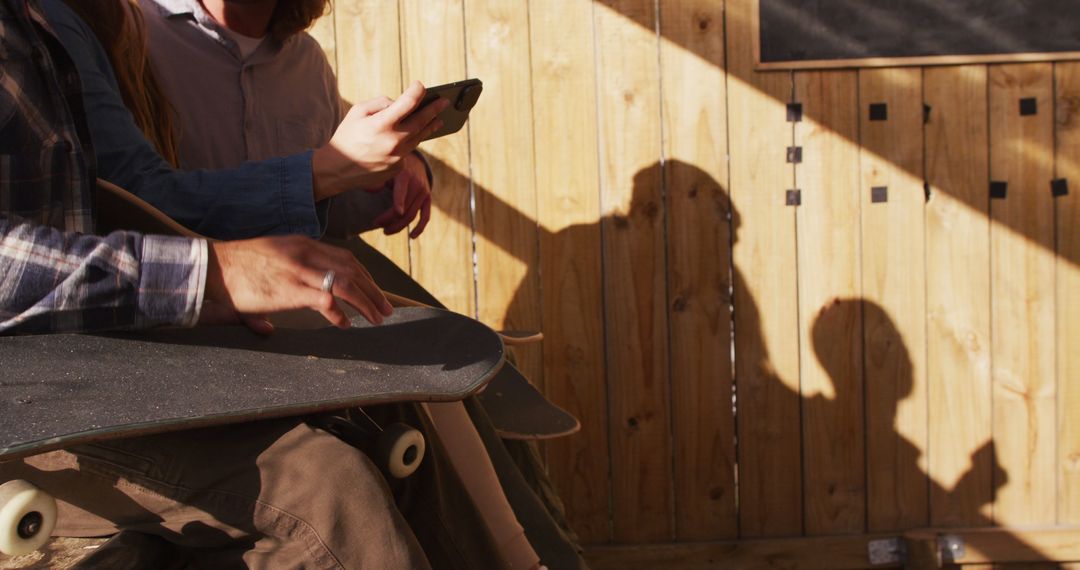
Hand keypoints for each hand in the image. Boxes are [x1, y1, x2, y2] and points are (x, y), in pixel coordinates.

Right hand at [201, 235, 392, 329]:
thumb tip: (269, 327)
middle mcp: (306, 253)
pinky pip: (325, 299)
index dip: (365, 275)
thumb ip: (279, 287)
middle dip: (373, 290)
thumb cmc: (235, 269)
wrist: (211, 267)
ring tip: (376, 318)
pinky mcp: (289, 289)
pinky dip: (339, 312)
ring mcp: (299, 270)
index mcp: (303, 244)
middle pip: (352, 269)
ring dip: (366, 302)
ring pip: (346, 283)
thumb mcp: (268, 264)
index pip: (345, 257)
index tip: (375, 291)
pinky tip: (345, 324)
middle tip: (385, 308)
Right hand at [312, 81, 447, 200]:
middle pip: (421, 121)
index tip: (421, 85)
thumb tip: (400, 103)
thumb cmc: (346, 136)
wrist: (336, 170)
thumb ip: (381, 103)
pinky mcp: (398, 168)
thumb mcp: (357, 112)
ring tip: (438, 120)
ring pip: (419, 138)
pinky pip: (407, 150)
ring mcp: (397, 157)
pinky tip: (409, 137)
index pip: (407, 103)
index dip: (417, 91)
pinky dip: (408, 142)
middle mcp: (393, 141)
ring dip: (430, 127)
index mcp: (381, 124)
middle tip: (445, 101)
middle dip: (434, 109)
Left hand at [372, 153, 431, 238]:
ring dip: (399, 226)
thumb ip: (376, 180)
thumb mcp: (385, 170)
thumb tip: (368, 190)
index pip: (401, 192)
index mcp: (404, 176)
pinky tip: (412, 237)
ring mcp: (424, 193)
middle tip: (376, 224)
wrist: (414, 162)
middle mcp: (417, 185)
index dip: (399, 203)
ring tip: (386, 230)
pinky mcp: (428, 199)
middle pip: (404, 208)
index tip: (397, 212)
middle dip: (389, 220)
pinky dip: (420, 227)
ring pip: (412, 215)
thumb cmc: (395, 168)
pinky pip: (425, 216)